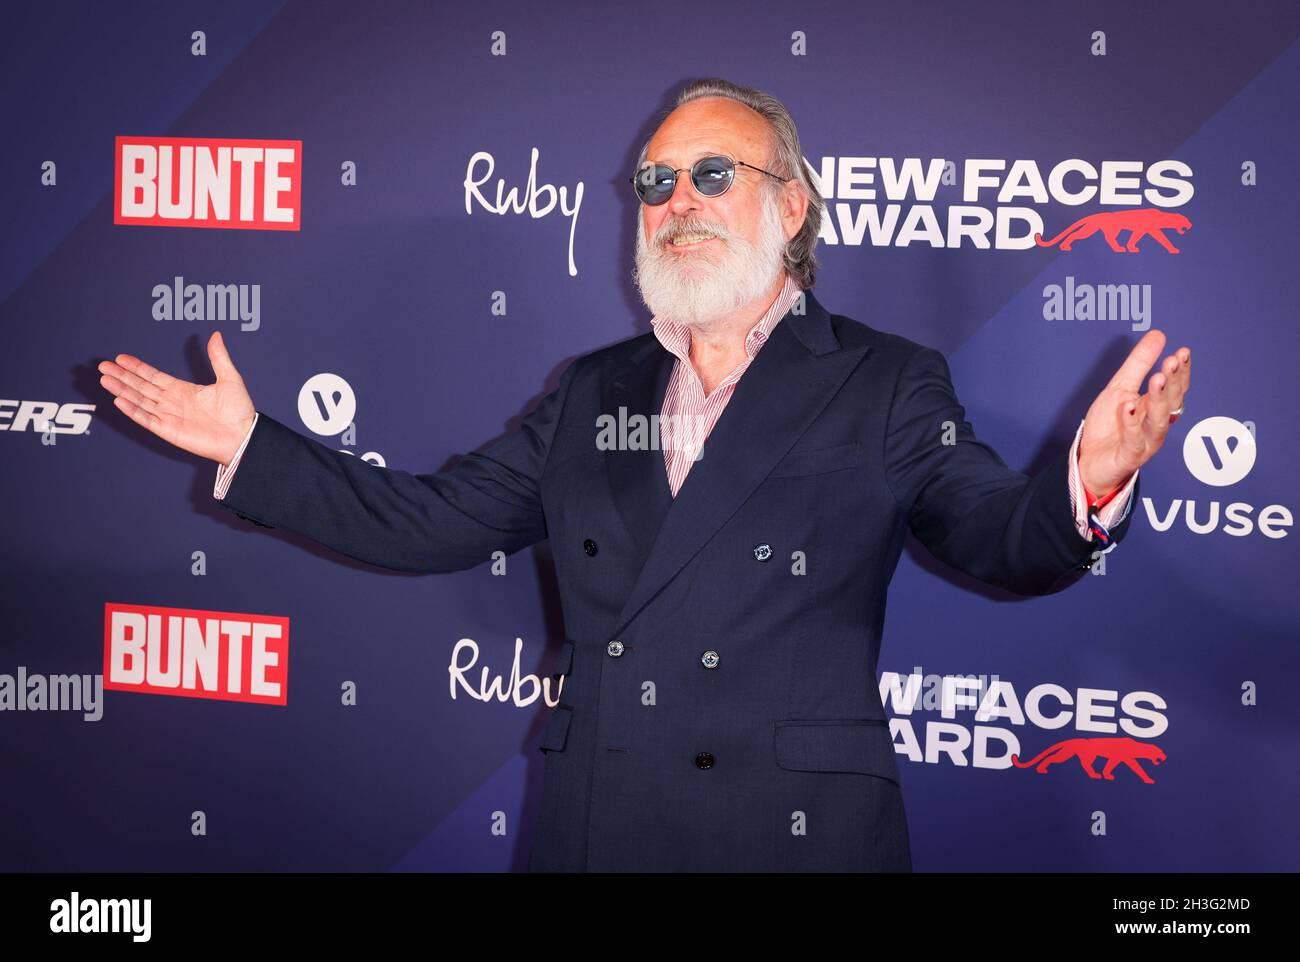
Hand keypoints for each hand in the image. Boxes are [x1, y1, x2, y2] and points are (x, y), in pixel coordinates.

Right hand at [97, 331, 255, 465]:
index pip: (153, 376)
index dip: (137, 367)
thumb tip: (216, 335)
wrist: (244, 436)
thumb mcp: (230, 378)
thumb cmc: (239, 412)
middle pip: (141, 386)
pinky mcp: (169, 431)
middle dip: (122, 376)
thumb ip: (219, 357)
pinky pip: (146, 419)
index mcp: (183, 390)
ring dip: (122, 390)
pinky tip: (119, 400)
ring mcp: (169, 417)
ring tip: (105, 379)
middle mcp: (172, 403)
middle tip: (103, 365)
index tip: (120, 358)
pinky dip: (133, 410)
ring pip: (139, 400)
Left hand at [1079, 329, 1190, 496]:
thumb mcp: (1119, 389)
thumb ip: (1138, 364)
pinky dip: (1132, 423)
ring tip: (1157, 378)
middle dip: (1173, 382)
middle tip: (1171, 361)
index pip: (1175, 388)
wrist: (1089, 462)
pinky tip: (1129, 407)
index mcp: (1155, 408)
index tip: (1183, 352)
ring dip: (1159, 399)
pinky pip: (1134, 440)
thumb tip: (1159, 335)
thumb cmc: (1108, 427)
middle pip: (1170, 402)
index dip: (1181, 371)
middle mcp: (1155, 425)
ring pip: (1158, 421)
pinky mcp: (1129, 457)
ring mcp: (1145, 442)